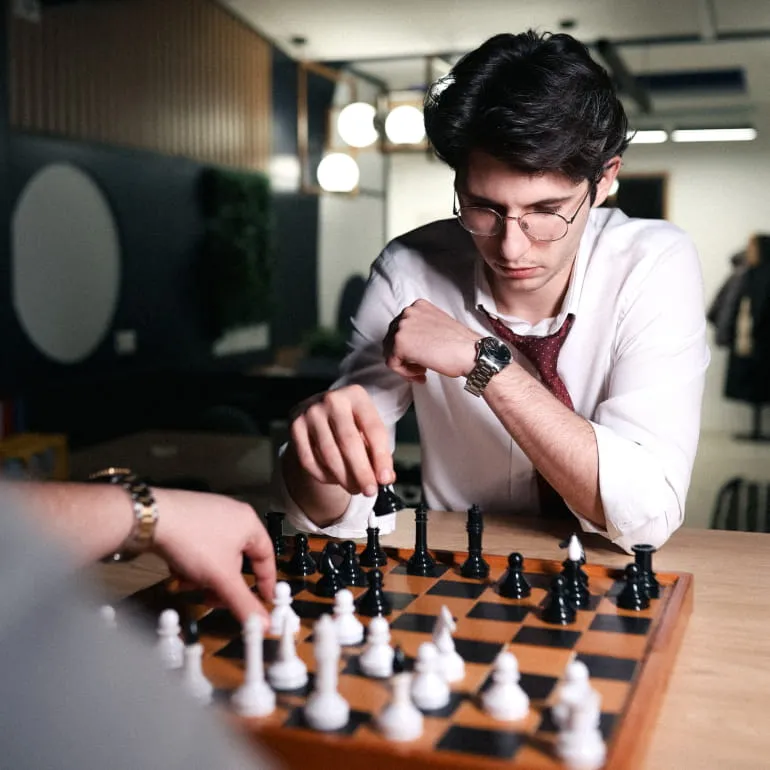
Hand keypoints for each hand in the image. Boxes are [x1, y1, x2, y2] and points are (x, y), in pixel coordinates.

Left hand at [151, 489, 275, 623]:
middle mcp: (232, 515)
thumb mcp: (222, 578)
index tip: (263, 599)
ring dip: (203, 576)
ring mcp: (211, 514)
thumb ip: (244, 603)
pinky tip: (177, 570)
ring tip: (187, 583)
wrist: (151, 519)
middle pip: (237, 561)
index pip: (267, 557)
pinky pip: (200, 547)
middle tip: (213, 598)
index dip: (266, 581)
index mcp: (249, 523)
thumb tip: (263, 623)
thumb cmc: (192, 538)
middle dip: (222, 583)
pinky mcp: (190, 517)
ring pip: (216, 557)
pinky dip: (191, 563)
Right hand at [288, 385, 393, 496]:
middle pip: (349, 442)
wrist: (322, 409)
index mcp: (356, 395)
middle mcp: (332, 400)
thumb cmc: (351, 421)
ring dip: (344, 478)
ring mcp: (310, 413)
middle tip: (370, 491)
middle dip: (361, 471)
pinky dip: (324, 476)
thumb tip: (384, 478)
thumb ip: (377, 450)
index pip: (373, 429)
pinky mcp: (295, 427)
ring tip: (355, 488)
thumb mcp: (368, 426)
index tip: (385, 479)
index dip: (381, 457)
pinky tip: (336, 479)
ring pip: (329, 455)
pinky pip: (309, 461)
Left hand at [383, 299, 480, 382]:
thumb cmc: (460, 345)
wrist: (471, 353)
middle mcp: (408, 312)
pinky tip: (420, 373)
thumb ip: (421, 328)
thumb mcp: (437, 326)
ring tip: (421, 371)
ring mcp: (402, 326)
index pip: (401, 328)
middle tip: (420, 367)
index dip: (409, 346)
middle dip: (405, 356)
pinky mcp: (400, 343)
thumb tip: (411, 341)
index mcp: (418, 306)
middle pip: (392, 339)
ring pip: (390, 351)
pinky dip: (404, 372)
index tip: (419, 356)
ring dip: (405, 365)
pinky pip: (392, 363)